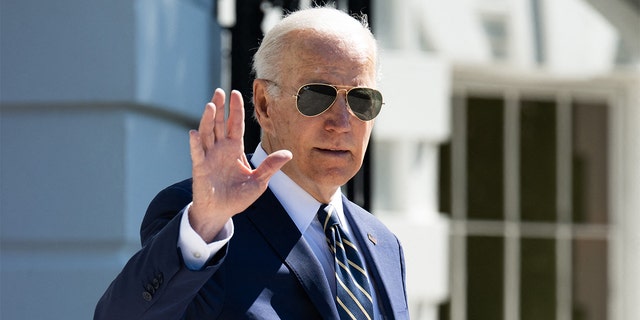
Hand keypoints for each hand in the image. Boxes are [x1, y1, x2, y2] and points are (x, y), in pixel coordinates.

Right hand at [188, 89, 291, 241]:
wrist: (221, 212)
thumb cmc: (238, 197)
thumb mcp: (259, 181)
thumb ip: (270, 166)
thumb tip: (289, 153)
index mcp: (234, 149)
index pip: (235, 124)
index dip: (235, 109)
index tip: (235, 93)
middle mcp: (220, 149)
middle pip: (219, 124)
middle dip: (220, 107)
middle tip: (219, 91)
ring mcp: (208, 157)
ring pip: (207, 134)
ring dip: (208, 120)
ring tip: (211, 105)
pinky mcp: (200, 168)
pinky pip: (197, 154)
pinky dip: (195, 144)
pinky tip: (194, 133)